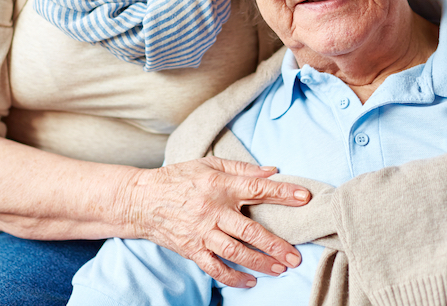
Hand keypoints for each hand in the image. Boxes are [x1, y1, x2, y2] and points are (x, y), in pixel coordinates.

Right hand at [130, 157, 309, 287]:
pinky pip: (214, 267)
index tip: (304, 197)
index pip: (257, 188)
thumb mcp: (209, 165)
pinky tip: (249, 281)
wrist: (142, 200)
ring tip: (280, 269)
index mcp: (219, 186)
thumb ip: (242, 168)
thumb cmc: (179, 179)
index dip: (282, 192)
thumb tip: (272, 171)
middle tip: (295, 256)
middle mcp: (212, 211)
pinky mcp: (191, 249)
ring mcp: (201, 232)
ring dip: (260, 262)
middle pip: (249, 230)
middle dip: (275, 244)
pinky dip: (233, 277)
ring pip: (235, 251)